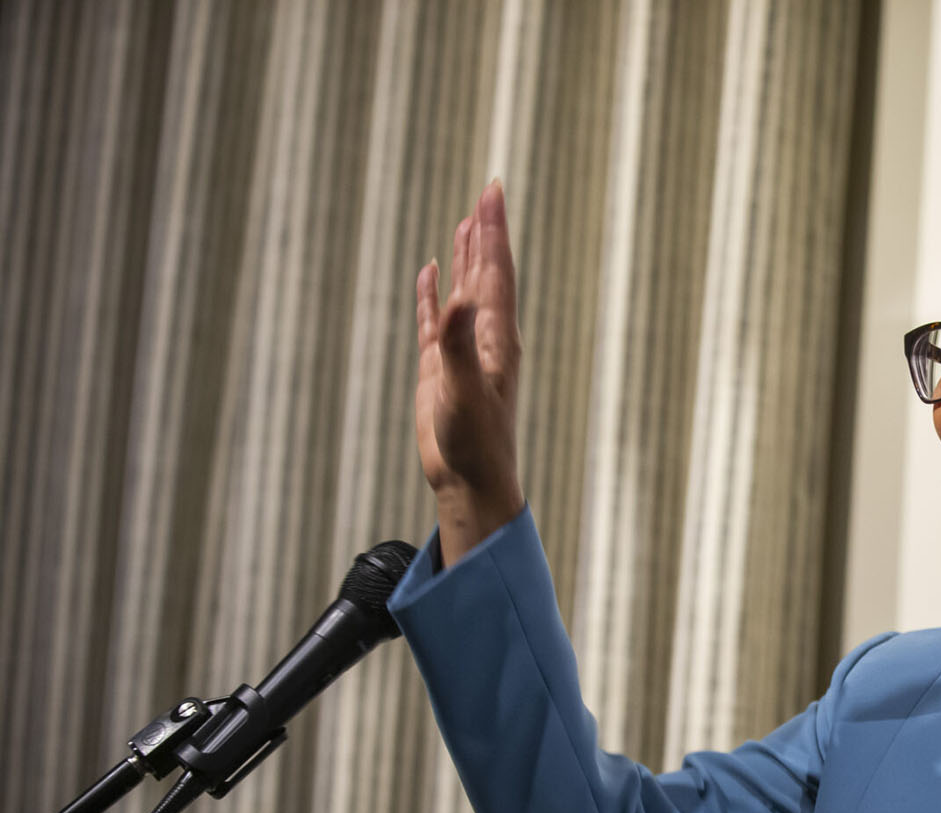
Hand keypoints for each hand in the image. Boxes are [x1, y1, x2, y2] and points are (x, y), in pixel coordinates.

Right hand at [413, 179, 525, 565]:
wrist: (470, 481)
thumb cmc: (475, 442)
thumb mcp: (463, 390)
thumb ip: (457, 345)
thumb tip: (456, 299)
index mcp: (498, 338)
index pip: (495, 271)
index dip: (493, 230)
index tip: (492, 190)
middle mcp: (485, 339)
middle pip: (486, 273)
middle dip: (485, 233)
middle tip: (488, 192)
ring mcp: (463, 352)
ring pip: (464, 291)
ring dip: (464, 258)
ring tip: (466, 223)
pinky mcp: (442, 369)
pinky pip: (435, 320)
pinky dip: (431, 294)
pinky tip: (429, 274)